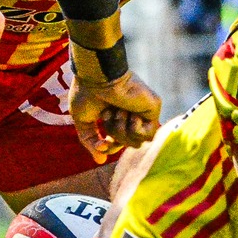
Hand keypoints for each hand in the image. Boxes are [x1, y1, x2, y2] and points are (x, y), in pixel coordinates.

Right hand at [67, 42, 160, 161]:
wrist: (97, 76)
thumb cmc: (86, 92)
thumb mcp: (83, 121)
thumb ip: (91, 141)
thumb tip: (100, 161)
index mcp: (115, 114)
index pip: (117, 142)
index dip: (109, 147)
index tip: (103, 142)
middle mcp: (130, 113)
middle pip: (127, 143)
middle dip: (114, 135)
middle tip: (107, 115)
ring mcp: (143, 111)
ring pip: (137, 141)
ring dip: (122, 130)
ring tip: (117, 111)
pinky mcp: (153, 108)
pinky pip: (148, 135)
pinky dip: (135, 129)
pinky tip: (129, 113)